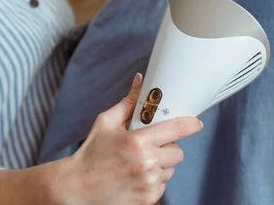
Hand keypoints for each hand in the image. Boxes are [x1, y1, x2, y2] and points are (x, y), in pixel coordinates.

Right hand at [56, 73, 203, 204]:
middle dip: (167, 147)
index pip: (176, 130)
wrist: (76, 187)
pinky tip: (135, 176)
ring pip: (170, 169)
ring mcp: (148, 183)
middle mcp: (146, 163)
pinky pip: (163, 185)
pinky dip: (153, 180)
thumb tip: (141, 81)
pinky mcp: (148, 199)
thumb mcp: (106, 123)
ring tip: (138, 162)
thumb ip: (128, 102)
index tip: (197, 123)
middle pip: (177, 152)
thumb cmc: (91, 153)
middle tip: (149, 146)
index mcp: (138, 141)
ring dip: (160, 164)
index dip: (190, 124)